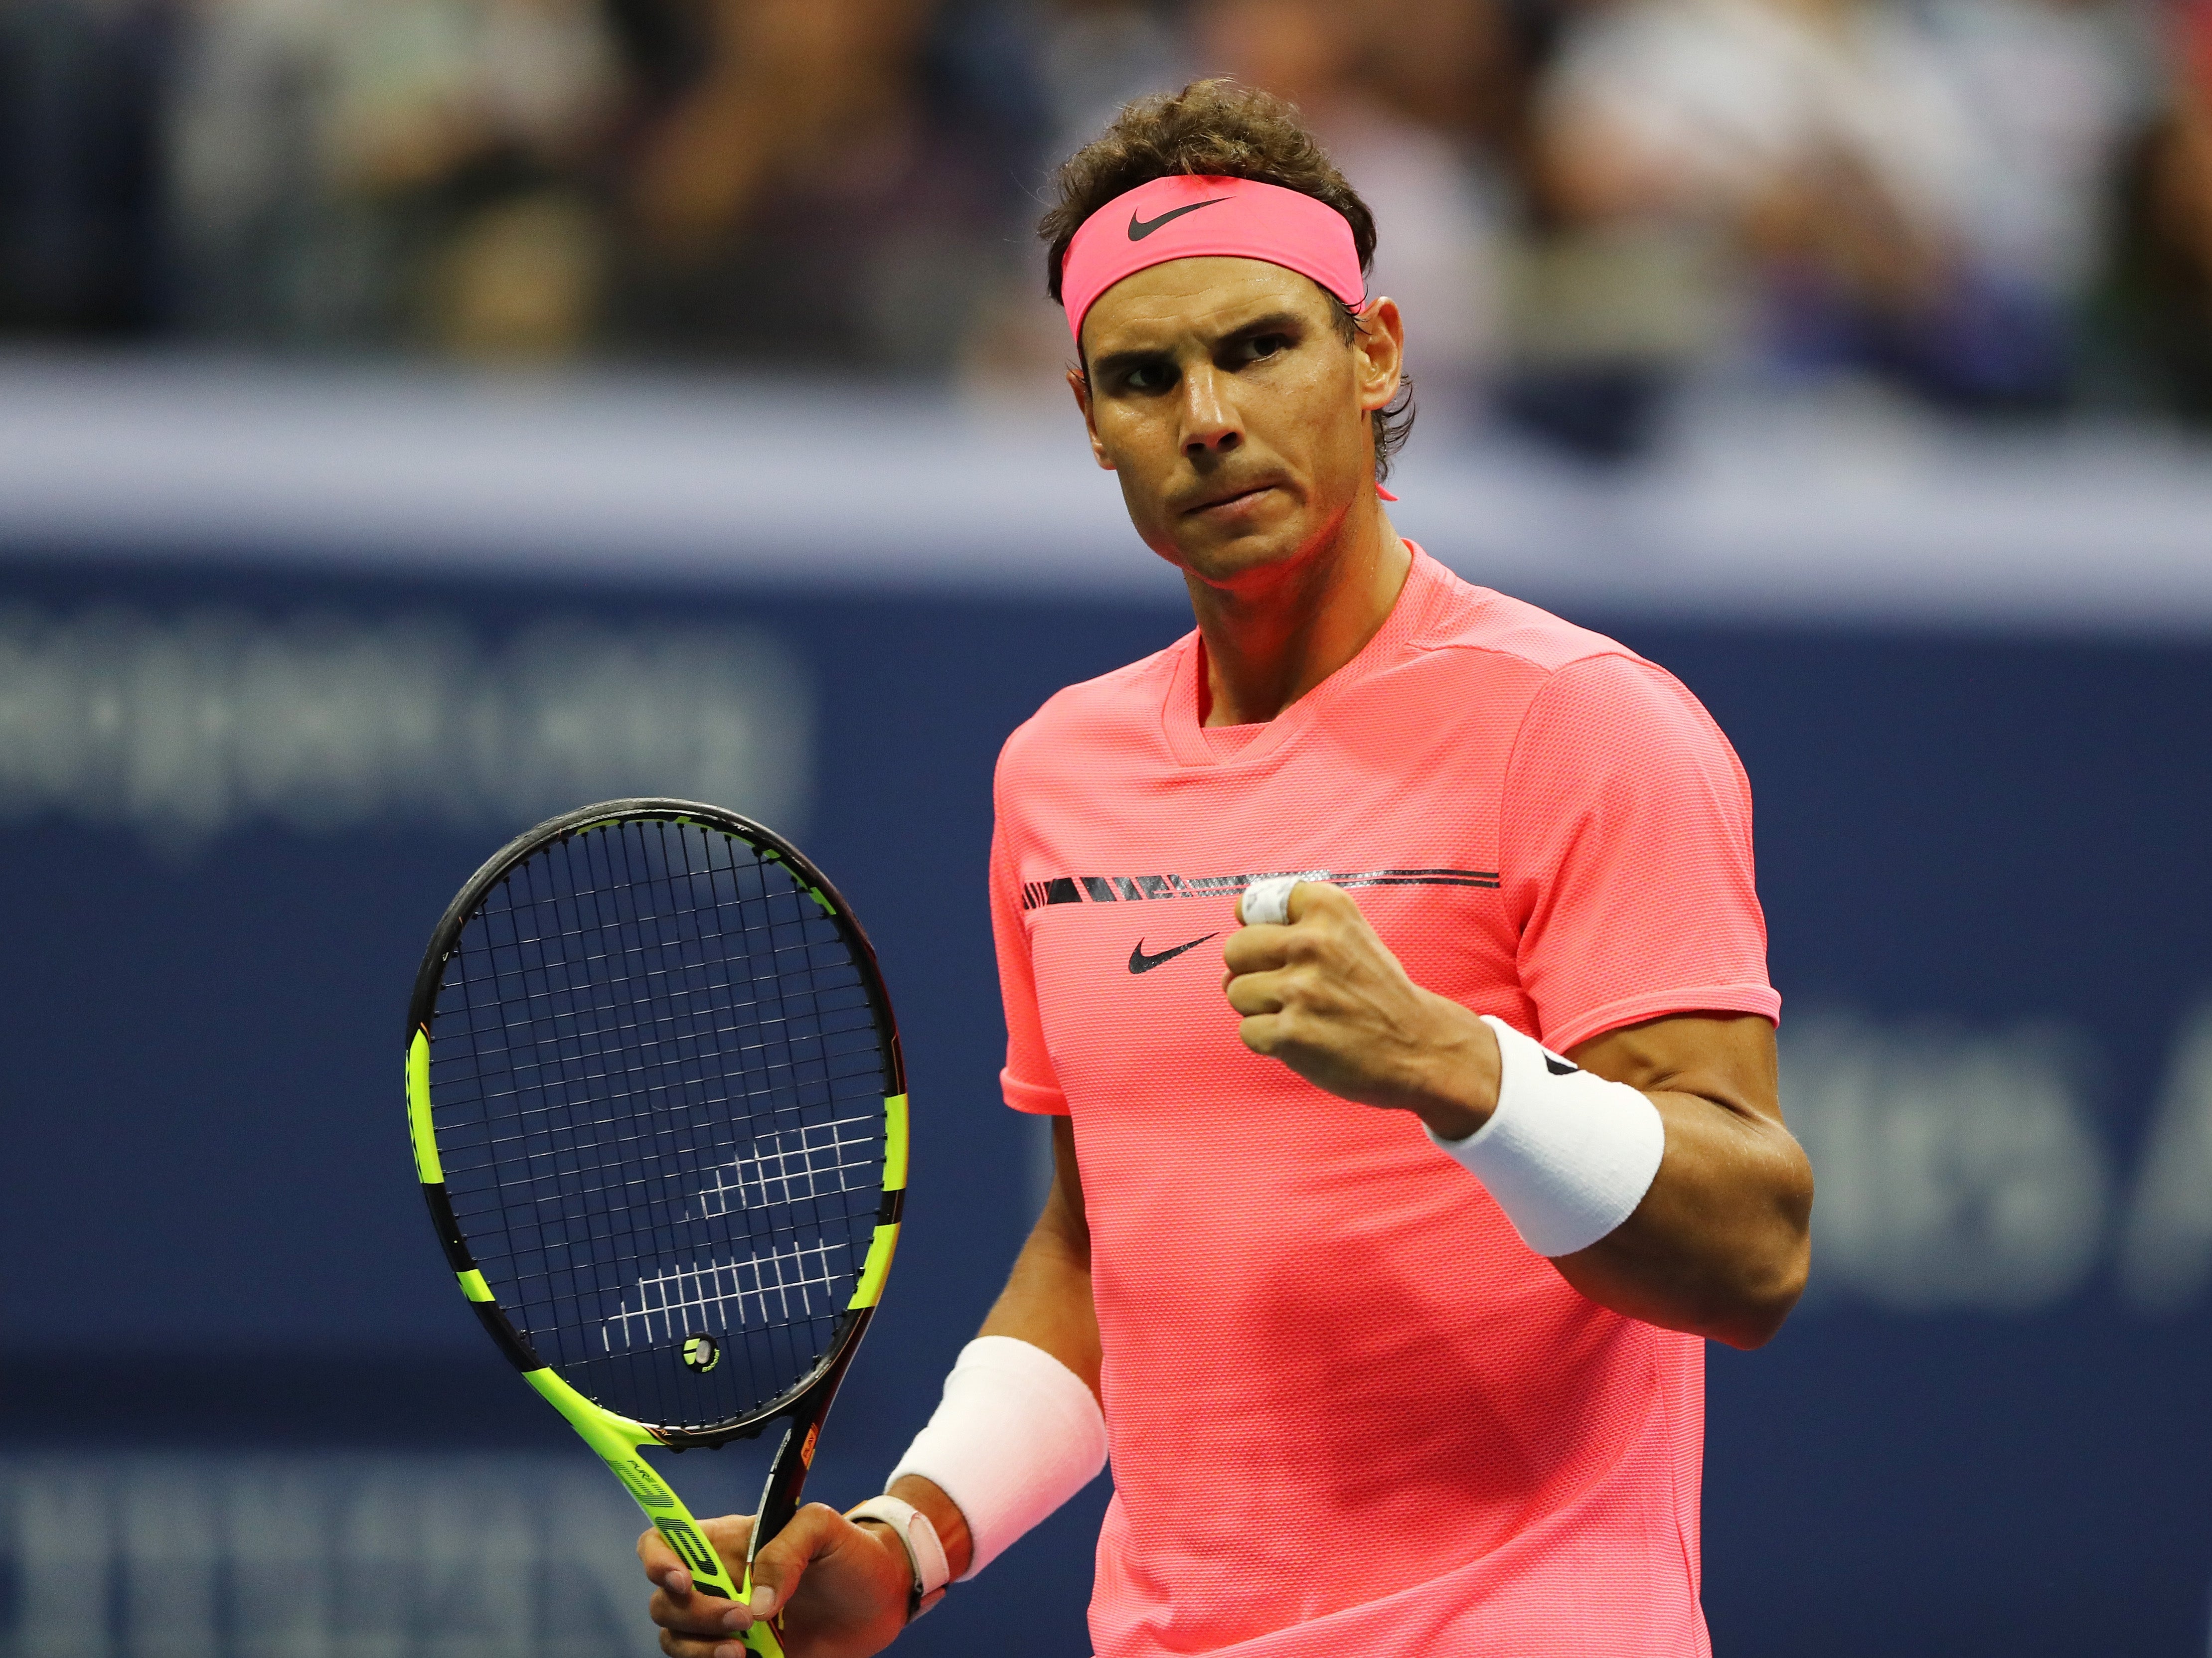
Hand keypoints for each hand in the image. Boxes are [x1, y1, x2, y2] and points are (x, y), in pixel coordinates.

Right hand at [639, 1504, 910, 1657]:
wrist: (880, 1600)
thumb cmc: (851, 1553)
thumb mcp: (825, 1529)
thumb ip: (787, 1549)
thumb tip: (758, 1603)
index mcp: (726, 1543)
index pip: (663, 1541)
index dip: (657, 1560)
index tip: (682, 1582)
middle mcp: (716, 1583)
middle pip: (665, 1602)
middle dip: (695, 1615)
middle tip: (744, 1618)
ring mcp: (724, 1624)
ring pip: (676, 1641)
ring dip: (699, 1650)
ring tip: (744, 1652)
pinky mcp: (740, 1655)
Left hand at [1222, 881, 1499, 1138]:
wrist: (1421, 1046)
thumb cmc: (1375, 991)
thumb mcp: (1349, 934)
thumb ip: (1296, 922)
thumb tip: (1232, 934)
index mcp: (1328, 909)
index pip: (1252, 903)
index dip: (1258, 928)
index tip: (1281, 945)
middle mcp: (1313, 943)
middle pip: (1235, 950)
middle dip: (1251, 972)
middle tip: (1288, 988)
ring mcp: (1302, 989)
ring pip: (1235, 992)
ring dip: (1259, 1009)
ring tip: (1301, 1015)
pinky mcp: (1293, 1033)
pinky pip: (1247, 1031)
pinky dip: (1268, 1041)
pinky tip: (1302, 1039)